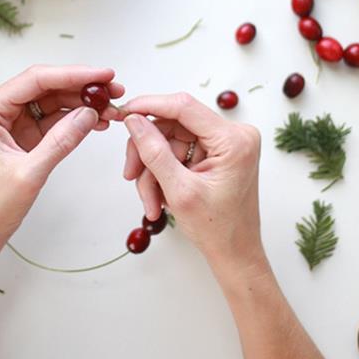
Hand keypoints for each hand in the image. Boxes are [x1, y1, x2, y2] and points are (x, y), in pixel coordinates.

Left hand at [0, 64, 123, 263]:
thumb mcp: (29, 173)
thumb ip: (61, 140)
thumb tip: (89, 114)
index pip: (36, 80)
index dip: (74, 74)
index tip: (103, 74)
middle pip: (46, 87)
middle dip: (82, 88)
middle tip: (115, 90)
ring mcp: (8, 123)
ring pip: (51, 103)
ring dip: (81, 104)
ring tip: (112, 109)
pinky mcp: (19, 137)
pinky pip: (50, 121)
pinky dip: (73, 121)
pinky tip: (96, 122)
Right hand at [122, 92, 267, 284]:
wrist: (235, 253)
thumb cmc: (217, 229)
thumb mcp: (179, 191)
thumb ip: (154, 152)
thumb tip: (133, 120)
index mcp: (234, 140)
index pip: (184, 107)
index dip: (150, 106)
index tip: (124, 112)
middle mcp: (234, 135)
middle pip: (173, 126)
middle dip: (148, 153)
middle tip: (131, 175)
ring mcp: (225, 144)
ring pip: (171, 141)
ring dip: (153, 170)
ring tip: (150, 201)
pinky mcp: (216, 154)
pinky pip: (178, 152)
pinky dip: (163, 173)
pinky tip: (161, 197)